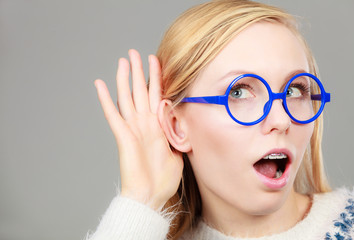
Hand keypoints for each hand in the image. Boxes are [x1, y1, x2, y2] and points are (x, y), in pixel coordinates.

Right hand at [94, 49, 183, 209]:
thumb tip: (185, 122)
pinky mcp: (123, 135)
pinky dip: (105, 99)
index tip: (158, 60)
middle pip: (141, 91)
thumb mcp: (179, 152)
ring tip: (123, 60)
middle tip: (136, 53)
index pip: (157, 95)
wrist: (151, 195)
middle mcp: (145, 123)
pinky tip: (100, 84)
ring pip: (128, 97)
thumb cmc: (164, 179)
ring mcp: (133, 128)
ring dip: (125, 78)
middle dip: (140, 71)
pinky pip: (112, 113)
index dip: (157, 78)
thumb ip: (179, 135)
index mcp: (158, 125)